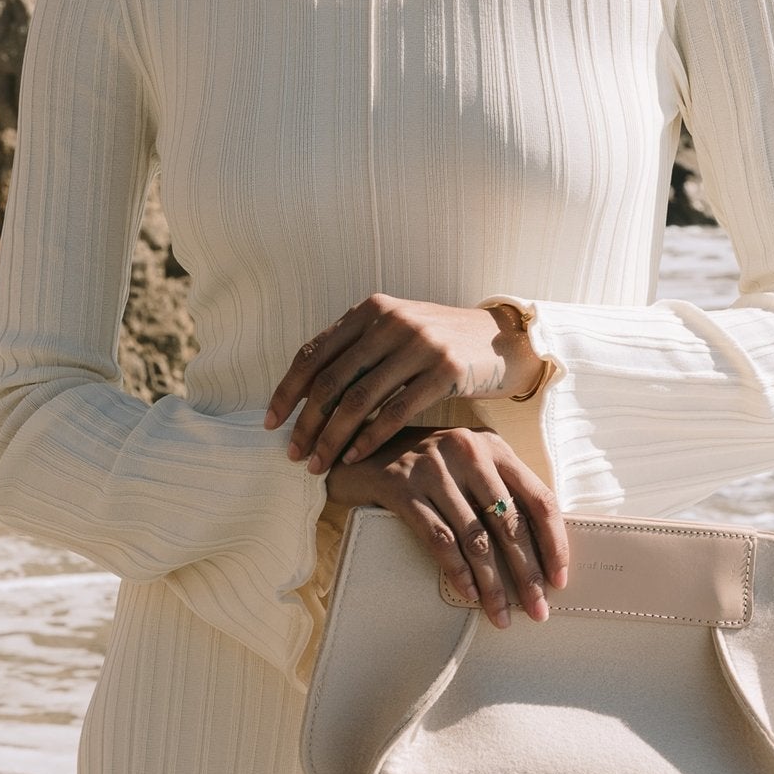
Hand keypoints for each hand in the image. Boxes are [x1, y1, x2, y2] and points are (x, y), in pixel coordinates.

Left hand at [264, 292, 540, 479]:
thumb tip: (305, 396)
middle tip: (294, 454)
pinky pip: (396, 412)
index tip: (272, 422)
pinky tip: (355, 457)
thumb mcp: (395, 333)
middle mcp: (392, 321)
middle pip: (332, 380)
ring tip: (319, 464)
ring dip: (333, 437)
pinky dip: (370, 439)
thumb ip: (356, 351)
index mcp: (371, 310)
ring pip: (360, 400)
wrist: (501, 340)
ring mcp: (420, 344)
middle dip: (307, 423)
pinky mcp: (446, 370)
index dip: (288, 391)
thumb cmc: (439, 343)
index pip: (314, 353)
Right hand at [324, 425, 568, 629]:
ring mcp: (434, 468)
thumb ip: (500, 490)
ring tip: (501, 616)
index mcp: (494, 447)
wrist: (363, 449)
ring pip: (475, 538)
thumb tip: (538, 552)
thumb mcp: (469, 463)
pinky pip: (439, 539)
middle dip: (527, 573)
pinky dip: (457, 571)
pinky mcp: (403, 487)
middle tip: (538, 610)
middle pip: (509, 523)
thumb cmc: (428, 466)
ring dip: (492, 584)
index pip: (539, 499)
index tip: (559, 580)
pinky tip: (469, 594)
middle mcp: (468, 452)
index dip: (553, 543)